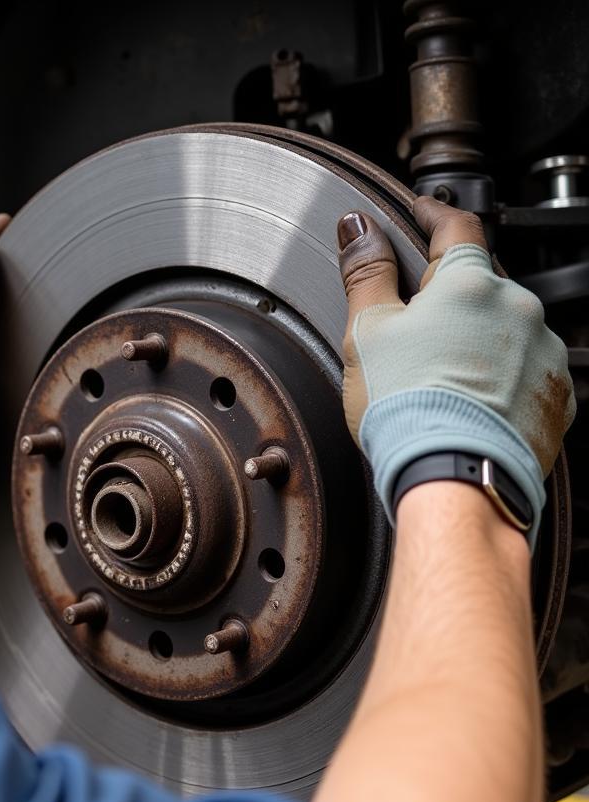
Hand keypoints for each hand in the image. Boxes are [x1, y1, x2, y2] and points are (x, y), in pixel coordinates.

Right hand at [335, 197, 574, 543]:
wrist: (454, 478)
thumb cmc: (409, 409)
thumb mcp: (368, 333)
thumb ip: (365, 273)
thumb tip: (358, 227)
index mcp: (468, 282)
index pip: (452, 226)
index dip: (429, 214)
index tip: (417, 212)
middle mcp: (517, 307)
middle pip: (479, 282)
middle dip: (448, 293)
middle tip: (412, 323)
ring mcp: (542, 351)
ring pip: (503, 327)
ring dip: (475, 338)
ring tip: (436, 376)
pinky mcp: (553, 394)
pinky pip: (523, 370)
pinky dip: (498, 377)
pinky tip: (465, 399)